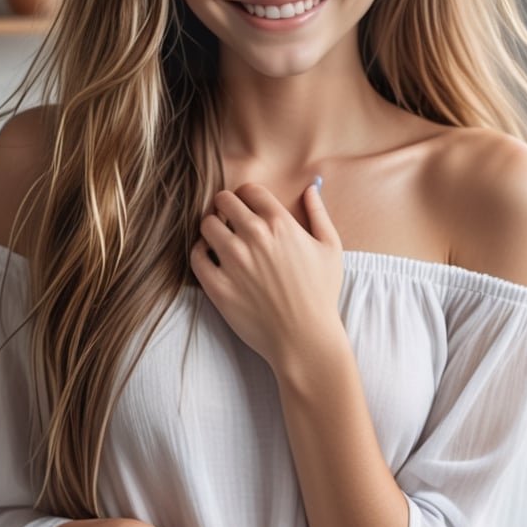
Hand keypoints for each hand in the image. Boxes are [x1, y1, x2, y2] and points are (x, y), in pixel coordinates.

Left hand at [190, 181, 344, 372]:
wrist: (305, 338)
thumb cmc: (321, 294)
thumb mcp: (330, 248)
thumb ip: (319, 213)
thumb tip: (311, 188)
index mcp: (280, 224)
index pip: (248, 190)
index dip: (246, 197)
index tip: (247, 208)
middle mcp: (254, 236)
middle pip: (223, 201)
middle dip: (226, 207)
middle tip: (230, 221)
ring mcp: (233, 261)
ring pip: (206, 224)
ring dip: (212, 228)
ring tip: (220, 240)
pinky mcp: (217, 285)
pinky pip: (196, 256)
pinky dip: (200, 253)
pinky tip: (212, 259)